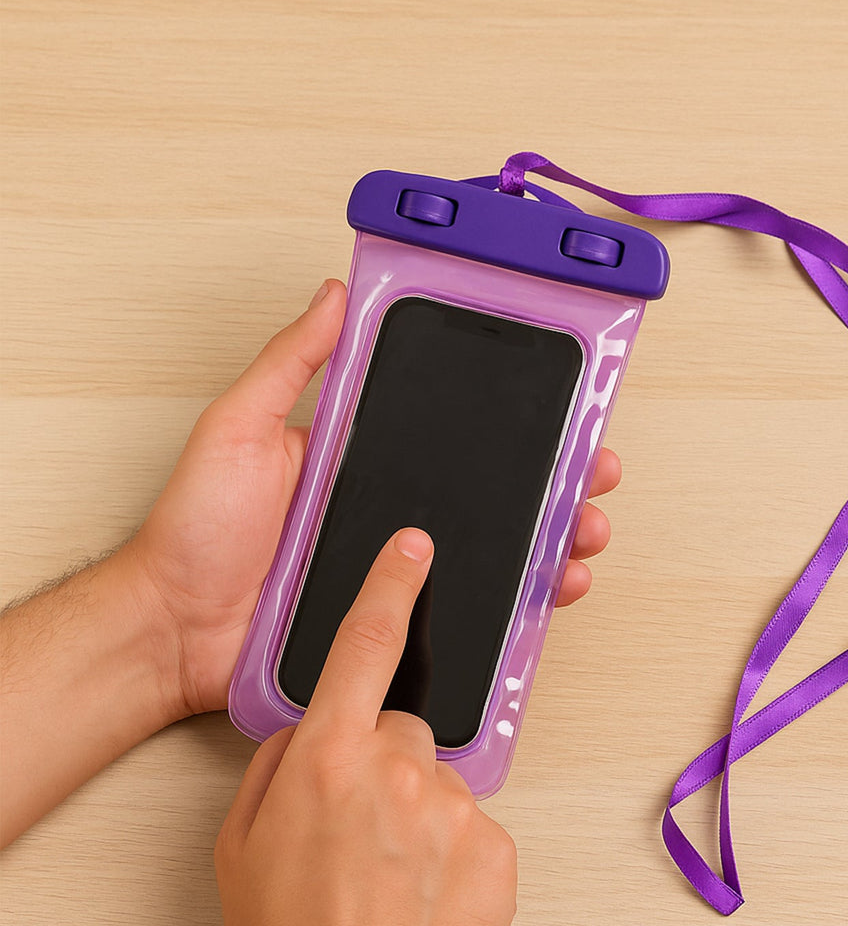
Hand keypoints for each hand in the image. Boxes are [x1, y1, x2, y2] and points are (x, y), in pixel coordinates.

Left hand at [131, 280, 621, 717]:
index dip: (513, 426)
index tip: (560, 413)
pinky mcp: (399, 623)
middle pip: (490, 495)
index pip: (455, 435)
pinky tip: (552, 593)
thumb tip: (336, 294)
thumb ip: (291, 365)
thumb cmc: (195, 530)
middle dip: (554, 484)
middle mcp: (391, 513)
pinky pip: (469, 613)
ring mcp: (399, 571)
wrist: (173, 631)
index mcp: (364, 459)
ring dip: (552, 541)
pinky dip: (519, 605)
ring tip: (585, 533)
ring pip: (493, 553)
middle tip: (595, 474)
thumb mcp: (240, 428)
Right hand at [215, 528, 516, 925]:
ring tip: (389, 876)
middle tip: (360, 830)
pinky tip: (424, 893)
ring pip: (439, 780)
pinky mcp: (500, 848)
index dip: (391, 586)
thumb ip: (280, 762)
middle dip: (384, 762)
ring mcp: (457, 809)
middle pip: (404, 727)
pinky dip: (452, 849)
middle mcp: (400, 771)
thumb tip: (314, 725)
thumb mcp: (241, 845)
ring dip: (418, 811)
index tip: (413, 549)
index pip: (367, 644)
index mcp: (330, 759)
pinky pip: (474, 823)